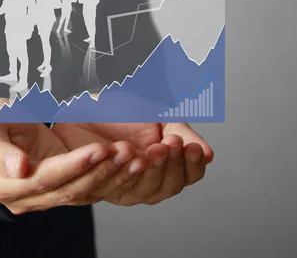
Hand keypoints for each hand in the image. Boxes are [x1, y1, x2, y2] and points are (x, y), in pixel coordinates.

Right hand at [0, 99, 146, 214]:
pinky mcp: (61, 191)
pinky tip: (131, 164)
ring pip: (83, 193)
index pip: (43, 179)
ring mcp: (43, 198)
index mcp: (2, 185)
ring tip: (134, 156)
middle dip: (100, 170)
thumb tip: (19, 169)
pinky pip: (89, 189)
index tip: (98, 148)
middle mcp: (23, 198)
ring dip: (112, 176)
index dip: (73, 166)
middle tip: (125, 151)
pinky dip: (113, 177)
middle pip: (68, 190)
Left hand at [52, 122, 212, 205]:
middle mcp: (149, 182)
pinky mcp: (103, 189)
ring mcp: (127, 188)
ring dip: (153, 170)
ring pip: (147, 191)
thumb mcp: (159, 117)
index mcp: (167, 167)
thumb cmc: (122, 111)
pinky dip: (126, 172)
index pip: (190, 175)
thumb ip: (183, 134)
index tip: (193, 147)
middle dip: (173, 164)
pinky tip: (131, 155)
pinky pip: (118, 188)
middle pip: (170, 187)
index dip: (193, 164)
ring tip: (154, 148)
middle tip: (172, 143)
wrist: (87, 106)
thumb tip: (208, 155)